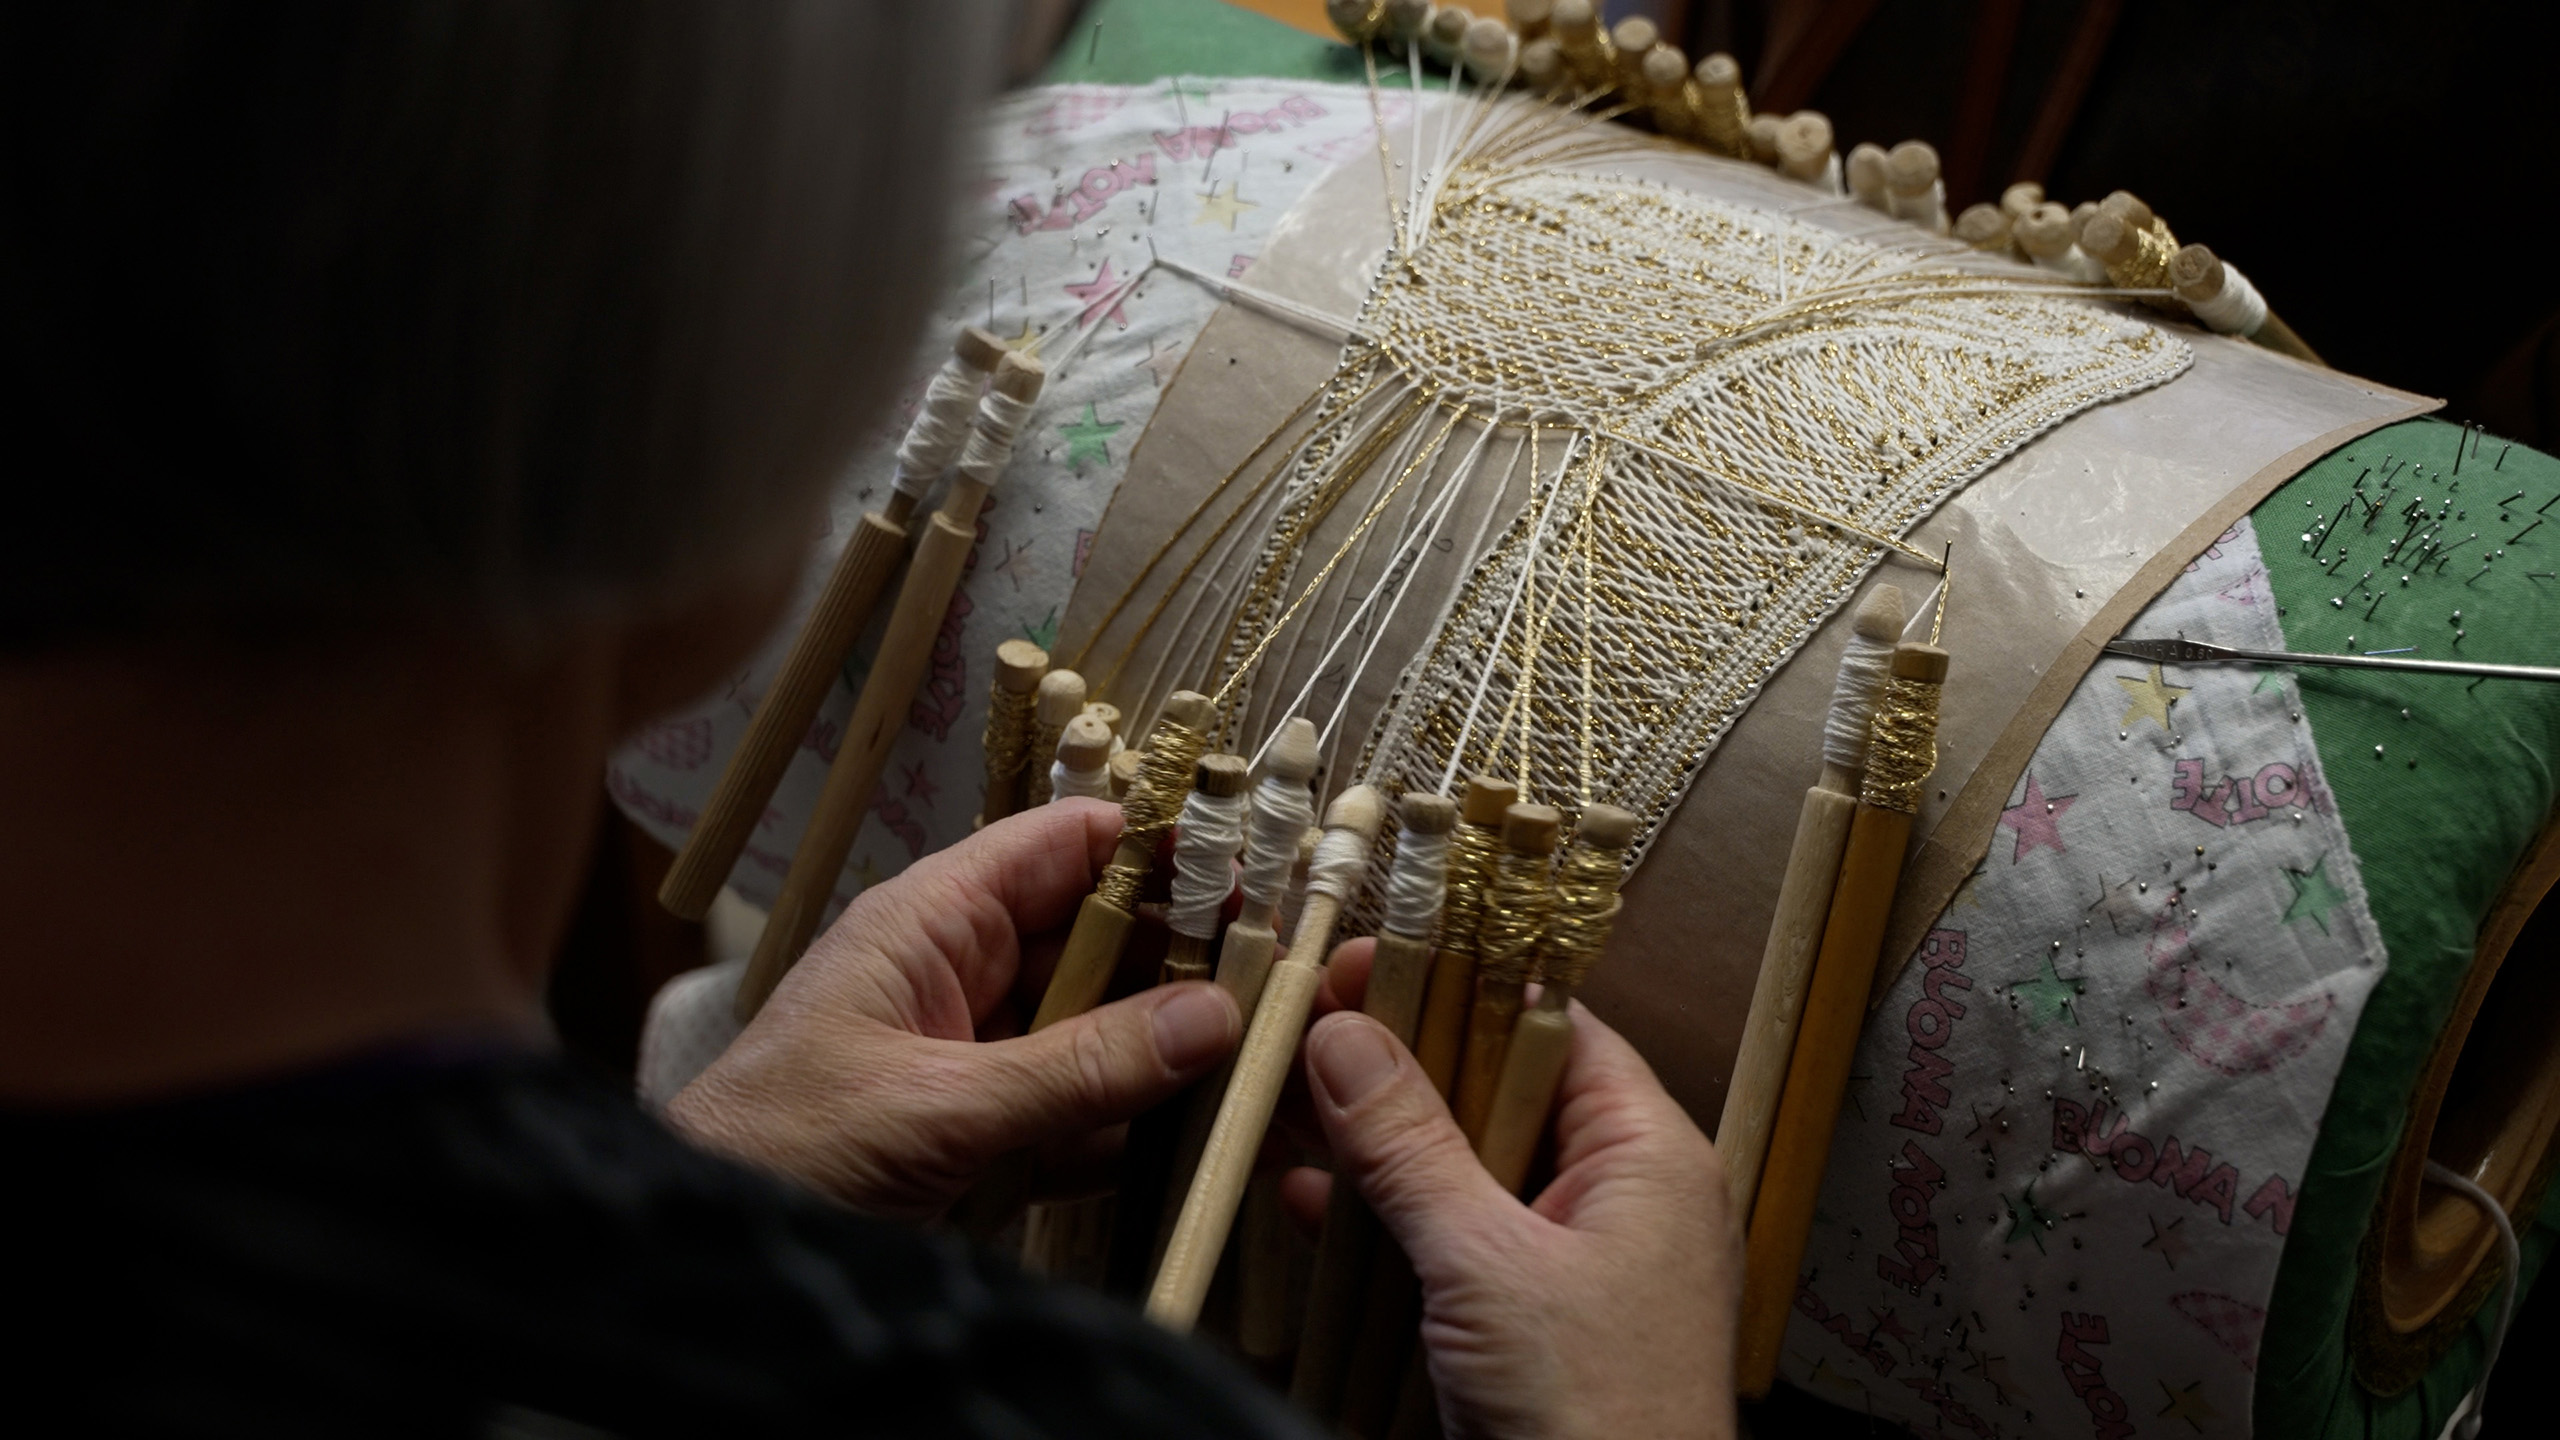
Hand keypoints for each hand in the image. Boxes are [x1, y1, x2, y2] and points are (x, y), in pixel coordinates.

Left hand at [664, 800, 1241, 1220]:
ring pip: (1109, 1031)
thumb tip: (1209, 1019)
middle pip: (1105, 941)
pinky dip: (1150, 1128)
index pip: (1064, 845)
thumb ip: (1077, 1069)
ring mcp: (983, 1060)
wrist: (703, 1260)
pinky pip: (1091, 1116)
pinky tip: (1221, 1138)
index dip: (1158, 847)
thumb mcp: (935, 1107)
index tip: (1251, 872)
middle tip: (1293, 983)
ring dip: (1184, 1049)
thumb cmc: (773, 1155)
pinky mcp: (993, 1140)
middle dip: (1194, 959)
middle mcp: (966, 976)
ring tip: (1280, 1058)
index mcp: (933, 923)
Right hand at [1287, 991, 1738, 1439]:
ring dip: (1381, 1140)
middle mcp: (1620, 1195)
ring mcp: (1577, 1261)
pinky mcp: (1533, 1321)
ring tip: (1287, 1091)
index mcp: (1646, 1154)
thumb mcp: (1484, 1265)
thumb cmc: (1592, 1416)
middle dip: (1399, 1058)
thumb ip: (1408, 1148)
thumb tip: (1343, 1032)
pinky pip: (1457, 1241)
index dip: (1454, 982)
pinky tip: (1309, 1199)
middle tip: (1304, 1019)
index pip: (1550, 1023)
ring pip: (1468, 1166)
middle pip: (1499, 1089)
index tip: (1361, 959)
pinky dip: (1389, 1220)